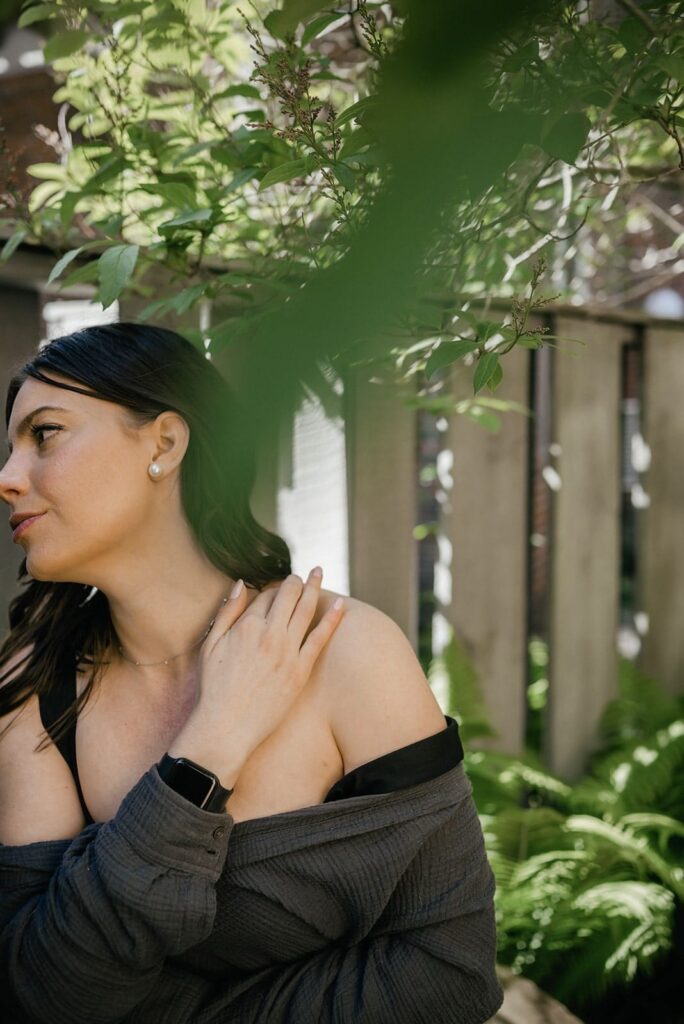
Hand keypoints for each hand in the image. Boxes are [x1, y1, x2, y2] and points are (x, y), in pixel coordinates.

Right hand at [168, 568, 344, 786]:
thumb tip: (241, 584)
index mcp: (246, 626)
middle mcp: (270, 634)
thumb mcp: (211, 644)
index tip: (277, 589)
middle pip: (289, 596)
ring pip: (306, 610)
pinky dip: (332, 618)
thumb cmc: (215, 687)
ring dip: (315, 587)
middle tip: (304, 574)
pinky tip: (341, 603)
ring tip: (319, 572)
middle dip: (297, 580)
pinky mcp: (301, 670)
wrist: (227, 726)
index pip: (265, 595)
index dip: (272, 590)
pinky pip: (320, 637)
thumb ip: (228, 612)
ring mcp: (288, 652)